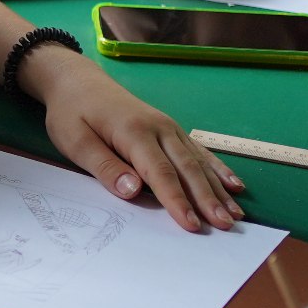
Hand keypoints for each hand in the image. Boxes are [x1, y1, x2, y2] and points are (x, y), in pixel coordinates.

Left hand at [21, 51, 244, 232]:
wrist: (78, 81)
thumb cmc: (72, 113)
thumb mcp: (75, 141)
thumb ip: (105, 167)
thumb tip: (133, 192)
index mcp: (133, 132)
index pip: (160, 173)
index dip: (177, 201)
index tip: (192, 225)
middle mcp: (158, 128)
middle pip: (187, 168)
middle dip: (208, 199)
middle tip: (226, 225)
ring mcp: (168, 127)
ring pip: (198, 161)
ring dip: (218, 189)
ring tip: (236, 214)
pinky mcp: (171, 129)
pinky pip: (199, 150)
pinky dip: (218, 169)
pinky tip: (234, 185)